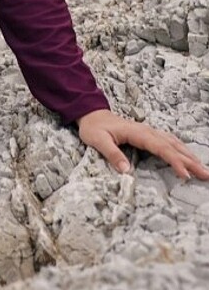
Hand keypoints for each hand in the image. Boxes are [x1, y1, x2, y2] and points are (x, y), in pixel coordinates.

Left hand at [77, 108, 208, 180]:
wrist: (92, 114)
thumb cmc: (94, 128)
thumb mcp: (98, 141)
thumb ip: (112, 154)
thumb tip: (127, 171)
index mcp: (138, 133)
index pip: (161, 148)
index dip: (175, 161)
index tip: (186, 174)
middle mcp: (148, 131)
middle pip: (173, 146)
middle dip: (191, 161)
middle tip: (206, 175)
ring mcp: (149, 132)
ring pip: (175, 143)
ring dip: (190, 156)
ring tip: (203, 169)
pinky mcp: (148, 135)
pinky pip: (170, 142)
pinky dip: (182, 150)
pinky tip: (188, 157)